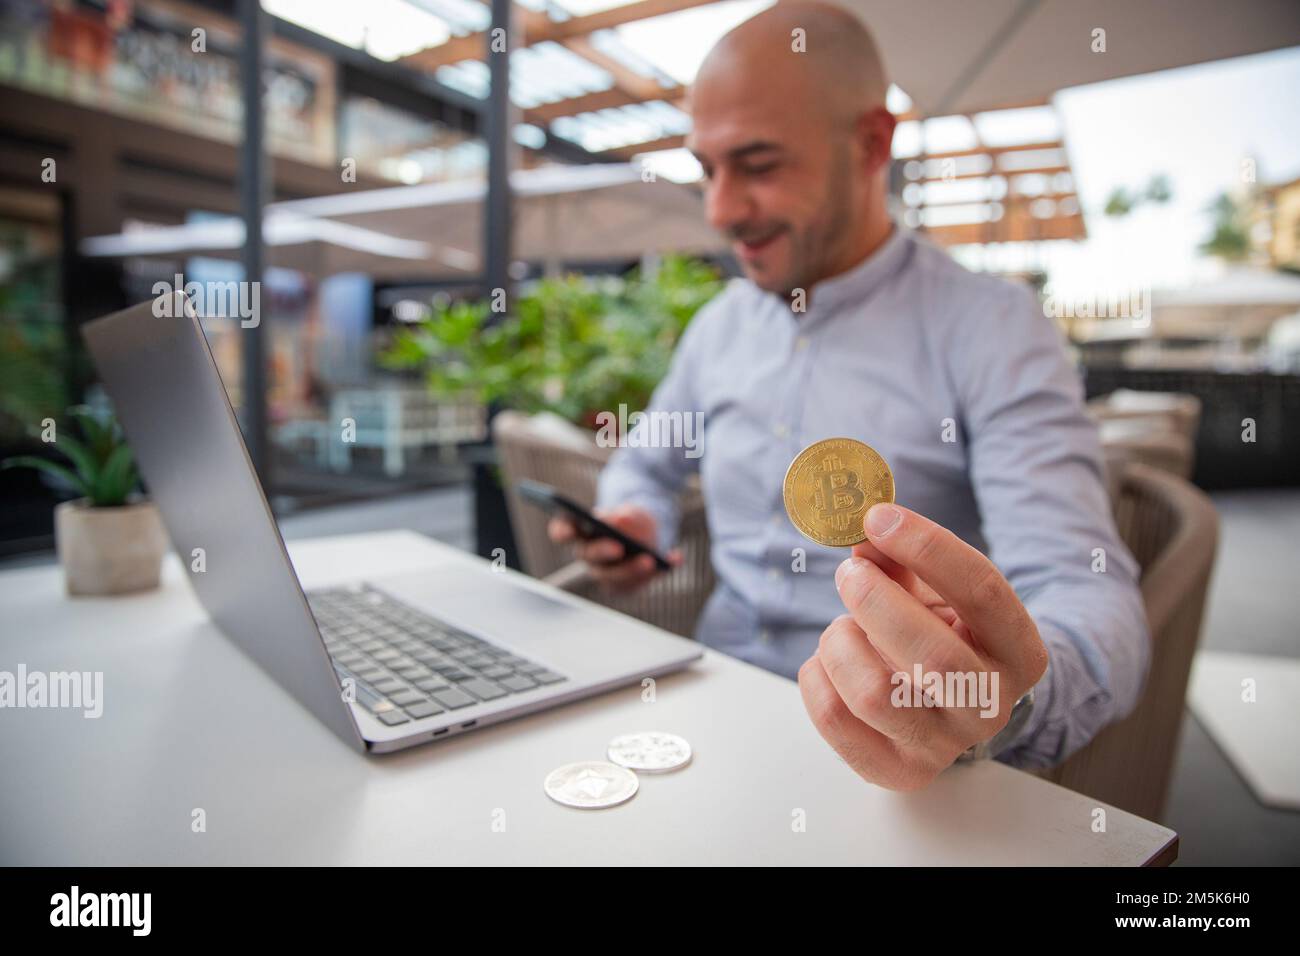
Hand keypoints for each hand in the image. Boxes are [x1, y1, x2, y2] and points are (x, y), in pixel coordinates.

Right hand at [547, 503, 680, 591]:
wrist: (645, 532)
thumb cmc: (629, 519)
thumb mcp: (631, 511)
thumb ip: (624, 516)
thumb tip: (621, 521)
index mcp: (580, 532)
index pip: (562, 531)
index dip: (561, 531)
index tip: (568, 530)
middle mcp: (588, 556)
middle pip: (590, 556)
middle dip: (603, 552)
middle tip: (618, 548)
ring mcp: (606, 574)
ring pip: (614, 578)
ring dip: (633, 570)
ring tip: (650, 561)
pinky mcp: (626, 586)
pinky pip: (641, 583)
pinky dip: (660, 570)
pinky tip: (675, 558)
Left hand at [798, 503, 1048, 790]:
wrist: (950, 703)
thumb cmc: (941, 632)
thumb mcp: (934, 590)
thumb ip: (900, 560)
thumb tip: (862, 536)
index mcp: (1019, 652)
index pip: (983, 592)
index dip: (926, 547)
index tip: (878, 517)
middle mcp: (990, 707)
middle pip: (933, 655)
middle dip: (876, 601)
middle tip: (849, 572)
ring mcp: (945, 746)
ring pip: (876, 694)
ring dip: (843, 644)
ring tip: (843, 629)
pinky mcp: (898, 771)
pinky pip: (835, 719)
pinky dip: (816, 677)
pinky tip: (829, 662)